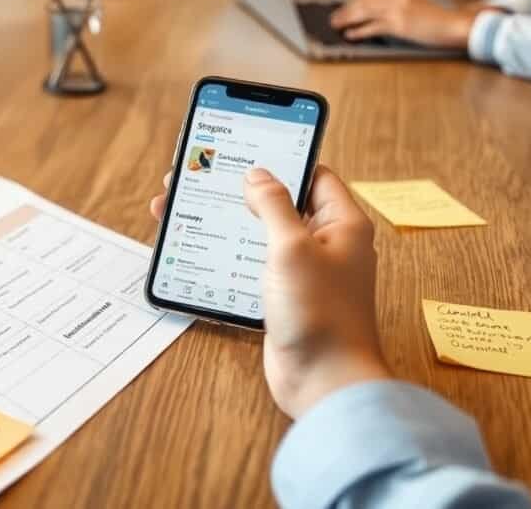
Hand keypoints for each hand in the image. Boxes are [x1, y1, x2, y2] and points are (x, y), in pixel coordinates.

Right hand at [149, 166, 389, 418]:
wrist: (324, 380)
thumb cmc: (321, 314)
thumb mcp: (292, 247)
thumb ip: (274, 205)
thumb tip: (257, 175)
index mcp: (342, 223)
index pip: (313, 174)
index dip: (281, 160)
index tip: (246, 149)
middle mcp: (327, 244)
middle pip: (281, 202)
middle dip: (240, 190)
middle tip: (202, 178)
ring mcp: (305, 271)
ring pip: (262, 233)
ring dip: (228, 221)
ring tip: (188, 209)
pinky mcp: (286, 296)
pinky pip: (255, 263)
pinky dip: (230, 252)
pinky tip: (202, 247)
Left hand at [330, 0, 479, 47]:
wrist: (455, 24)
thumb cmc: (440, 21)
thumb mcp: (419, 8)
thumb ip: (402, 8)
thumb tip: (385, 16)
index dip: (355, 2)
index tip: (345, 7)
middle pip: (364, 2)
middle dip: (346, 10)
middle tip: (334, 17)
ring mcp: (398, 11)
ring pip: (365, 13)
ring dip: (347, 19)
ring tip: (336, 25)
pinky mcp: (399, 25)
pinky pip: (373, 27)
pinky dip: (359, 31)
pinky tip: (350, 35)